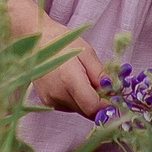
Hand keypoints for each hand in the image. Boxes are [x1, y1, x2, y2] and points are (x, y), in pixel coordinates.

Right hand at [0, 0, 106, 116]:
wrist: (34, 40)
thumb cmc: (61, 41)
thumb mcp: (87, 52)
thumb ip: (100, 75)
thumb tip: (113, 92)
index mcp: (70, 80)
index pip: (94, 107)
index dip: (108, 106)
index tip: (117, 99)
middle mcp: (59, 95)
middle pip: (87, 111)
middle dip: (100, 103)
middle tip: (105, 87)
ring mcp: (51, 100)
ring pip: (79, 110)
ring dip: (88, 101)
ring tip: (85, 79)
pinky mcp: (47, 101)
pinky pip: (69, 107)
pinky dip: (77, 99)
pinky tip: (73, 83)